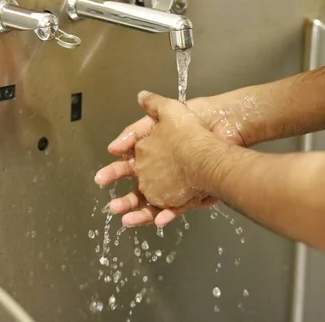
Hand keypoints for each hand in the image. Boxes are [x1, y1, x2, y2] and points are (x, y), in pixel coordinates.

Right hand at [95, 91, 231, 226]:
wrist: (223, 132)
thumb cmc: (197, 123)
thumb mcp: (169, 112)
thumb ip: (149, 111)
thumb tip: (136, 104)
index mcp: (152, 153)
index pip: (128, 165)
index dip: (114, 172)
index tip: (101, 178)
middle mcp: (161, 172)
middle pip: (137, 189)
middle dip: (122, 199)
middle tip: (111, 206)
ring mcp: (174, 185)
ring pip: (151, 203)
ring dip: (138, 213)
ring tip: (126, 220)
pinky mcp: (190, 196)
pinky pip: (175, 209)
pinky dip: (165, 215)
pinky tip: (158, 219)